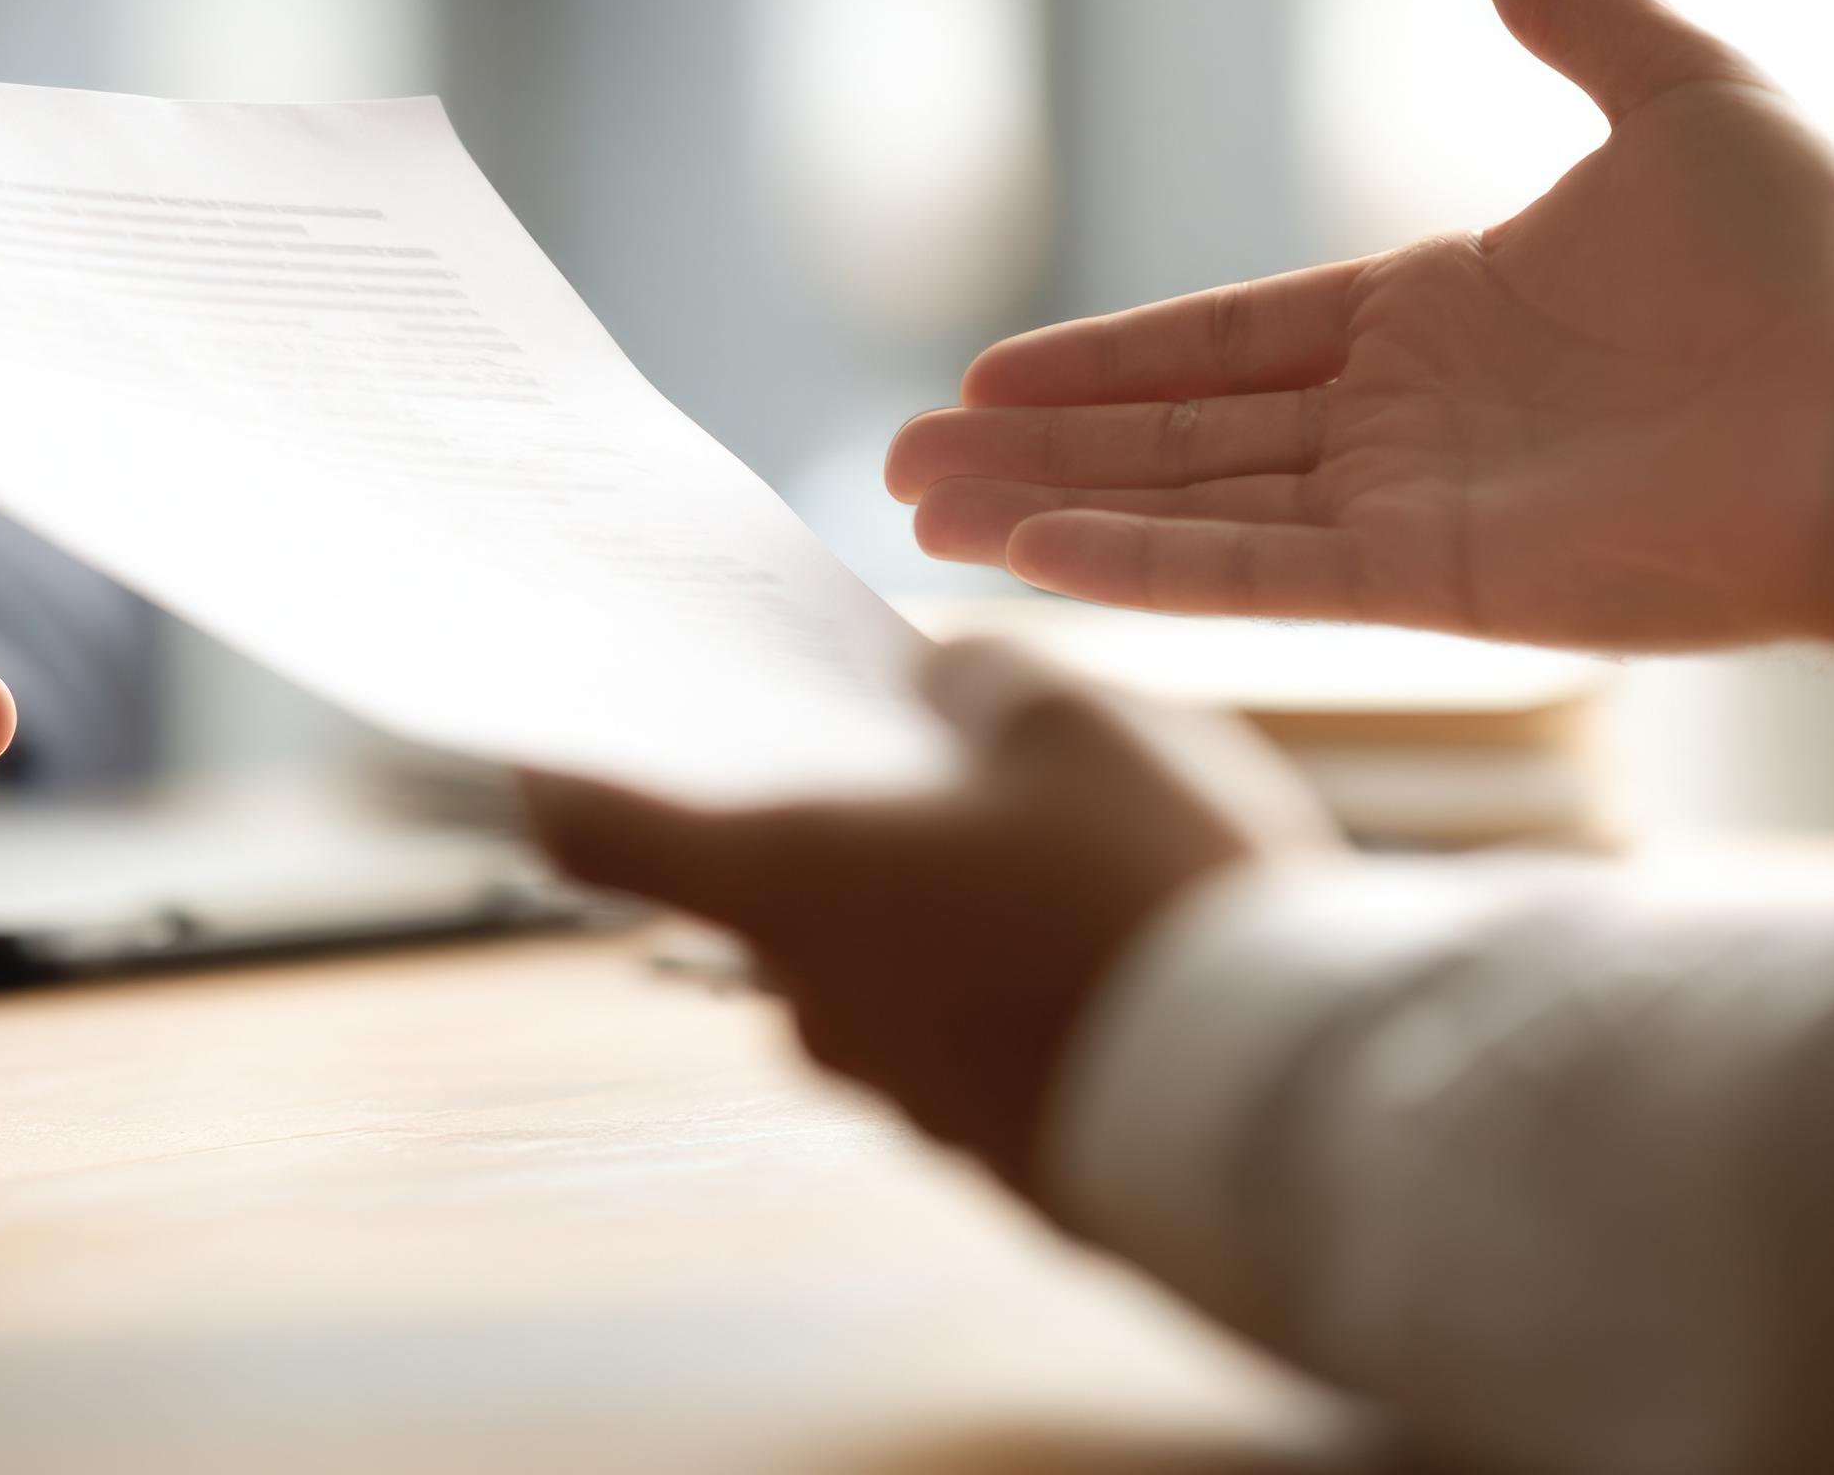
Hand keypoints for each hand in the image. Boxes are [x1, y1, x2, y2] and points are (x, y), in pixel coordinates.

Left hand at [521, 640, 1338, 1197]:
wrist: (1274, 1103)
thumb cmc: (1145, 887)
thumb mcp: (1075, 723)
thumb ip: (981, 684)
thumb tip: (942, 686)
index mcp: (785, 887)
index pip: (598, 828)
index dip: (564, 764)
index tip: (558, 720)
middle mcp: (813, 1003)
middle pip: (773, 887)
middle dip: (836, 815)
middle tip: (919, 736)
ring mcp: (902, 1094)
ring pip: (886, 962)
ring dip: (937, 900)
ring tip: (1063, 833)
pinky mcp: (995, 1149)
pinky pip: (968, 1036)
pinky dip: (1005, 980)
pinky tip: (1106, 932)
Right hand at [886, 0, 1833, 653]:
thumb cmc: (1813, 270)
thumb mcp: (1687, 98)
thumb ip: (1580, 16)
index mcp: (1434, 318)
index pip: (1227, 339)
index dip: (1104, 360)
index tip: (987, 376)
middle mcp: (1400, 424)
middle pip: (1176, 435)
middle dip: (1034, 448)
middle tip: (898, 459)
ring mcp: (1408, 511)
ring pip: (1188, 509)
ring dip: (1051, 510)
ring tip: (917, 512)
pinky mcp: (1434, 585)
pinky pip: (1258, 574)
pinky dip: (1142, 566)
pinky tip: (1034, 554)